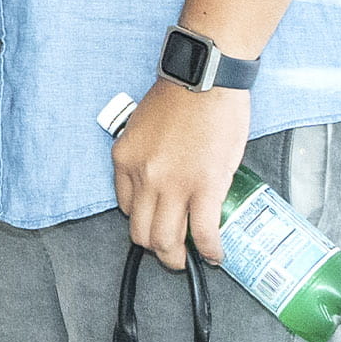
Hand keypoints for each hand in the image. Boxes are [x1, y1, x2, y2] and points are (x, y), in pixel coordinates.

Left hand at [113, 79, 249, 270]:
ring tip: (191, 261)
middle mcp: (143, 177)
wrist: (205, 80)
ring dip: (177, 258)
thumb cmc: (179, 96)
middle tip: (170, 254)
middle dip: (156, 249)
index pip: (125, 206)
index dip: (142, 220)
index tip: (156, 223)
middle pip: (141, 231)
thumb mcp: (142, 127)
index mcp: (124, 159)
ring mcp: (173, 185)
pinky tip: (215, 255)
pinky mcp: (205, 187)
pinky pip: (201, 232)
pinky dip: (209, 250)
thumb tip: (159, 179)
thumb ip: (144, 157)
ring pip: (166, 240)